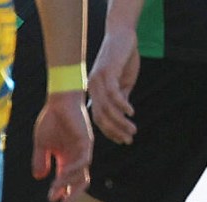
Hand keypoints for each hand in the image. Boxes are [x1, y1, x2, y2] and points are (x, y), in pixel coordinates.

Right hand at [32, 92, 92, 201]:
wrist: (59, 102)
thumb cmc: (51, 121)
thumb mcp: (41, 145)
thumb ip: (40, 160)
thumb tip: (39, 177)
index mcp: (66, 159)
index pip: (67, 180)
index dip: (61, 191)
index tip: (51, 199)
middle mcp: (77, 157)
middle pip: (80, 181)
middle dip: (72, 193)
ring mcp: (83, 150)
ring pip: (81, 173)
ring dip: (68, 183)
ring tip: (56, 189)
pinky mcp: (86, 142)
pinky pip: (83, 160)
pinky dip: (74, 169)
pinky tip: (62, 174)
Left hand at [88, 30, 139, 144]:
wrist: (123, 36)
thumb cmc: (123, 59)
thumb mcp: (123, 82)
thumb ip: (121, 97)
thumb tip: (122, 114)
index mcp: (94, 93)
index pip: (99, 118)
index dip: (110, 131)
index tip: (122, 140)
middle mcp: (92, 89)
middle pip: (100, 117)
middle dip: (114, 131)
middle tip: (128, 140)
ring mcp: (98, 81)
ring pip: (106, 108)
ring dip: (120, 121)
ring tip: (133, 129)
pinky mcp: (107, 73)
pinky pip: (112, 94)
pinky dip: (122, 105)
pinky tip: (131, 112)